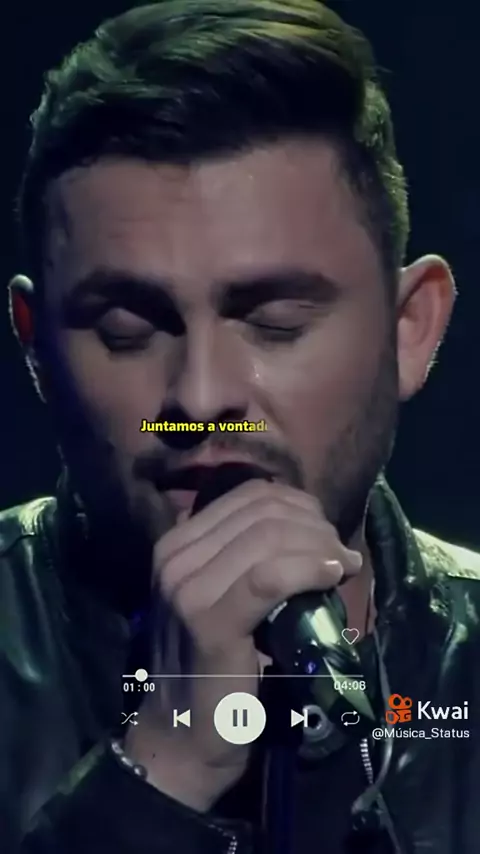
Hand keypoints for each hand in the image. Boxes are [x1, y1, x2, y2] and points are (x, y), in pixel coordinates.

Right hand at [125, 479, 361, 809]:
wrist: (183, 738)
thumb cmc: (213, 668)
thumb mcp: (222, 598)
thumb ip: (245, 558)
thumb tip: (305, 525)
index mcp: (176, 544)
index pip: (249, 496)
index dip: (299, 504)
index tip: (327, 534)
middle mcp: (174, 557)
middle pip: (263, 512)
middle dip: (315, 526)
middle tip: (341, 556)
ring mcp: (186, 587)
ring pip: (269, 538)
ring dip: (319, 546)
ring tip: (343, 568)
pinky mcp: (209, 621)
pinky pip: (270, 577)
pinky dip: (309, 569)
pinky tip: (332, 576)